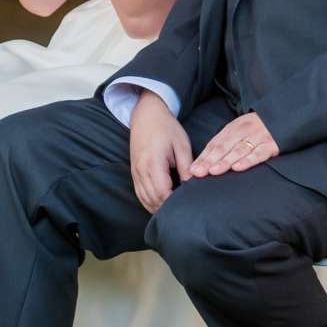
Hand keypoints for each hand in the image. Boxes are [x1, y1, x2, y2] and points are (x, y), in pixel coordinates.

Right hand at [129, 93, 193, 212]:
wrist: (146, 114)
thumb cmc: (166, 127)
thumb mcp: (181, 145)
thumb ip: (187, 166)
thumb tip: (192, 186)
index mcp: (153, 163)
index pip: (163, 193)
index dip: (175, 203)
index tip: (189, 205)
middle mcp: (141, 170)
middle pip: (153, 200)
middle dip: (168, 208)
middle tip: (185, 211)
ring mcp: (135, 172)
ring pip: (145, 200)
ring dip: (158, 207)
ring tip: (174, 210)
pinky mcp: (134, 172)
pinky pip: (140, 194)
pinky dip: (150, 202)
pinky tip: (161, 204)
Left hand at [188, 112, 276, 178]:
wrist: (284, 116)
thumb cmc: (258, 128)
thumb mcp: (240, 130)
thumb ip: (225, 144)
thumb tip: (205, 163)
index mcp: (233, 128)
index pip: (215, 144)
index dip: (203, 157)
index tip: (192, 170)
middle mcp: (243, 132)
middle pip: (224, 147)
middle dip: (210, 160)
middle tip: (198, 172)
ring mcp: (258, 137)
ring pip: (239, 150)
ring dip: (225, 161)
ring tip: (214, 171)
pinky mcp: (272, 145)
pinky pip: (259, 153)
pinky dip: (248, 160)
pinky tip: (238, 168)